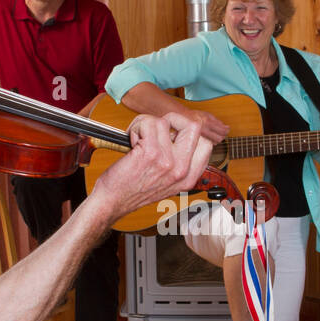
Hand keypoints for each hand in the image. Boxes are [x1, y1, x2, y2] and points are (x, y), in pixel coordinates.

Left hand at [93, 111, 213, 219]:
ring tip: (139, 138)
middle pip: (194, 126)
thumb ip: (179, 163)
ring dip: (147, 124)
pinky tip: (132, 142)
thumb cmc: (133, 191)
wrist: (113, 201)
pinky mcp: (151, 153)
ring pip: (165, 121)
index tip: (174, 133)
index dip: (189, 132)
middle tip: (158, 127)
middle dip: (173, 119)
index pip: (206, 144)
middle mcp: (181, 170)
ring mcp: (168, 161)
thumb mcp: (167, 183)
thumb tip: (179, 134)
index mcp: (188, 178)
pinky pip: (148, 123)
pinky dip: (136, 128)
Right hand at [179, 108, 230, 143]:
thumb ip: (217, 121)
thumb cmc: (195, 116)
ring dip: (217, 139)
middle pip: (219, 138)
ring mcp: (200, 135)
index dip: (226, 131)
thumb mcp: (206, 114)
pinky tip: (210, 138)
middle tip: (223, 133)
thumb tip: (226, 127)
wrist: (181, 119)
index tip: (227, 129)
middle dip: (222, 136)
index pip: (222, 130)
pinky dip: (211, 141)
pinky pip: (208, 143)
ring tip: (216, 135)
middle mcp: (204, 129)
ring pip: (214, 142)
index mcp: (207, 121)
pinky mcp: (198, 140)